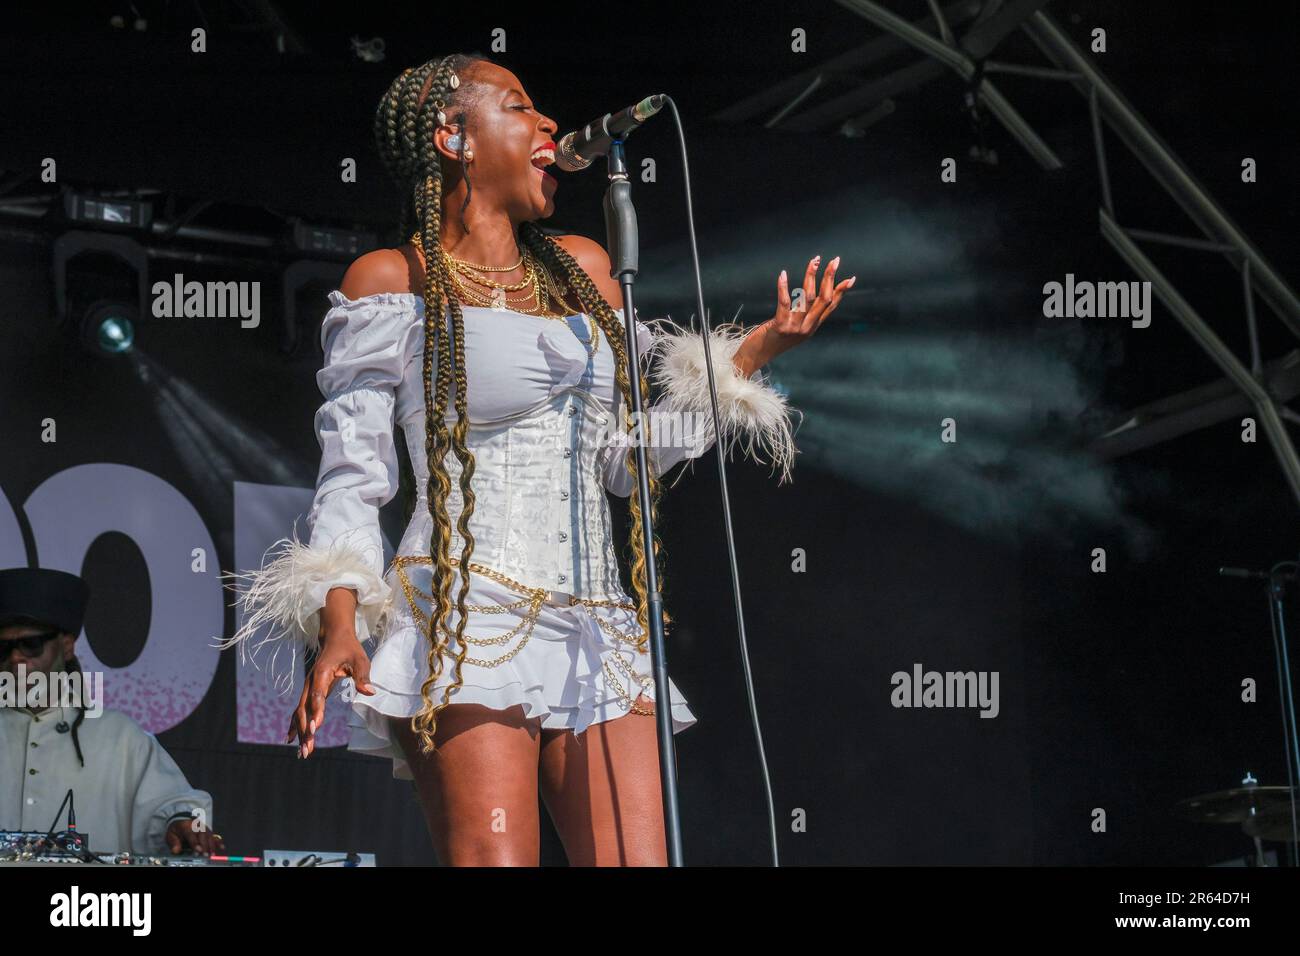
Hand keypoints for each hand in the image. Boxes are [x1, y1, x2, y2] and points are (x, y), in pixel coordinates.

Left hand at [165, 817, 225, 855]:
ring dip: (212, 845)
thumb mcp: (170, 835)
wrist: (181, 818)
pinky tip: (221, 847)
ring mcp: (203, 827)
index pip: (191, 835)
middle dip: (205, 846)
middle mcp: (197, 826)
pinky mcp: (208, 830)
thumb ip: (173, 843)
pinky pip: (214, 835)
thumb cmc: (176, 829)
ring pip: (209, 835)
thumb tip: (176, 850)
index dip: (195, 843)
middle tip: (205, 855)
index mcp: (186, 826)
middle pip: (203, 835)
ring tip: (212, 854)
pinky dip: (218, 841)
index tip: (198, 850)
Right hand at [289, 590, 375, 758]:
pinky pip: (300, 710)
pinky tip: (291, 739)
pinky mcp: (310, 691)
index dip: (316, 711)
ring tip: (302, 752)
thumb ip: (363, 676)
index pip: (318, 695)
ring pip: (300, 712)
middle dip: (305, 730)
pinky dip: (295, 724)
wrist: (335, 637)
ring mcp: (308, 687)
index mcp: (322, 673)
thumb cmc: (350, 649)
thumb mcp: (360, 659)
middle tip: (307, 749)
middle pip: (304, 708)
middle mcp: (311, 681)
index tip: (315, 728)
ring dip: (300, 732)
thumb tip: (369, 692)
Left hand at [734, 255, 853, 375]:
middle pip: (824, 299)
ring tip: (814, 261)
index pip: (831, 306)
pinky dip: (784, 287)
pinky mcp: (781, 326)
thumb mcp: (793, 327)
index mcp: (813, 326)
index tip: (850, 278)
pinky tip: (783, 274)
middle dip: (830, 278)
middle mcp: (807, 327)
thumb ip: (803, 315)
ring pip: (807, 298)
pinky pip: (784, 303)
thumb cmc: (773, 338)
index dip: (841, 292)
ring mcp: (795, 328)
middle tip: (835, 260)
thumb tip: (810, 295)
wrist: (757, 356)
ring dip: (811, 277)